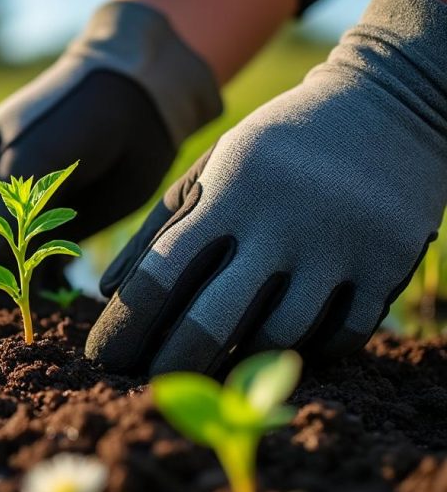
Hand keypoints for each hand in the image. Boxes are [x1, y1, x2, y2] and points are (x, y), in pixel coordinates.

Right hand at [0, 1, 220, 326]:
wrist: (140, 97)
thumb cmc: (77, 112)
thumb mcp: (34, 154)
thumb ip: (1, 206)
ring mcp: (28, 212)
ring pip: (6, 266)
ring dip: (5, 298)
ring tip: (13, 333)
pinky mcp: (63, 225)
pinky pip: (44, 266)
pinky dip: (43, 291)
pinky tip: (51, 314)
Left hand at [86, 0, 446, 375]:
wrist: (386, 106)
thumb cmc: (274, 150)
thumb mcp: (209, 170)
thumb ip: (158, 229)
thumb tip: (108, 294)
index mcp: (227, 192)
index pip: (159, 275)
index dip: (124, 327)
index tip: (103, 359)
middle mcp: (281, 221)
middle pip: (212, 321)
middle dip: (171, 364)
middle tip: (148, 385)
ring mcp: (339, 246)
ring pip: (277, 339)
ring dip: (241, 360)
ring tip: (217, 363)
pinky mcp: (388, 265)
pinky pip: (340, 338)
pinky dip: (308, 351)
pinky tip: (283, 347)